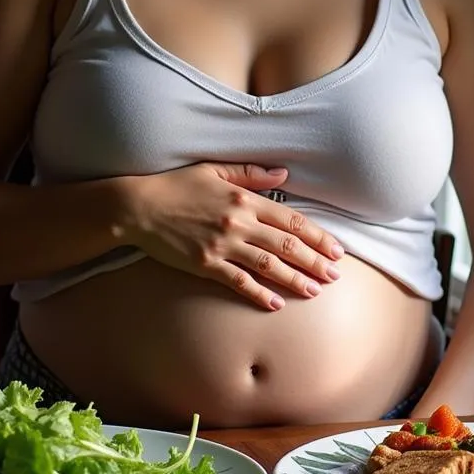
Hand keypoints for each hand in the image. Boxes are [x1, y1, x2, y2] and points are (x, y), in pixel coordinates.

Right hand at [125, 163, 343, 310]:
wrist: (138, 207)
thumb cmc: (176, 185)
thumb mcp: (215, 170)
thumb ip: (251, 174)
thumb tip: (284, 174)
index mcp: (244, 198)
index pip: (291, 220)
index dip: (317, 236)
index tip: (336, 249)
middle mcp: (238, 222)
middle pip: (286, 245)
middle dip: (315, 261)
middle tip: (335, 276)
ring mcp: (222, 245)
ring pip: (268, 266)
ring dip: (295, 279)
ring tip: (316, 291)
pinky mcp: (205, 265)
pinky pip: (238, 282)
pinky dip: (258, 294)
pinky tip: (275, 303)